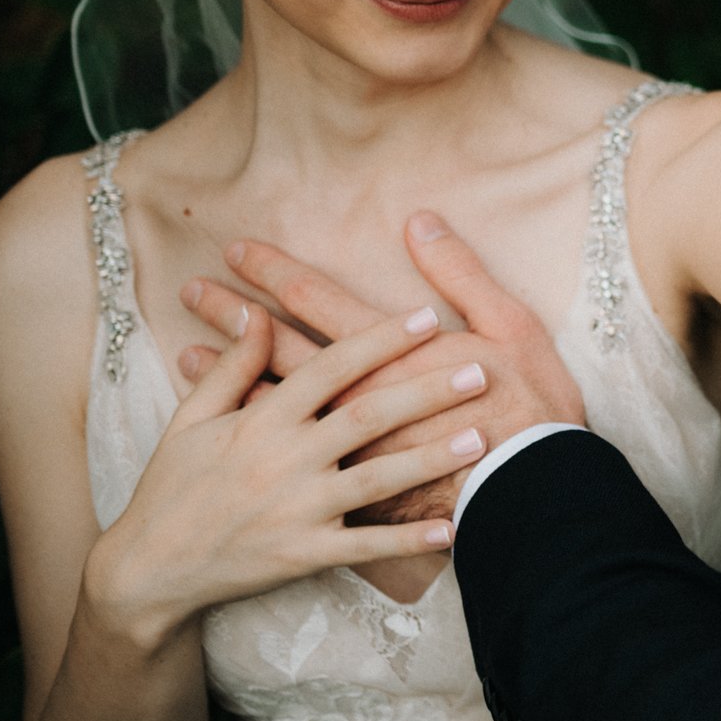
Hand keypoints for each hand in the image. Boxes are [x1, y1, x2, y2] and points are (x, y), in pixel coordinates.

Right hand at [87, 300, 488, 646]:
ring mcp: (296, 510)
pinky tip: (451, 528)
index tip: (427, 316)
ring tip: (480, 438)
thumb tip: (256, 311)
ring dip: (430, 458)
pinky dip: (408, 539)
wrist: (148, 571)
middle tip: (480, 370)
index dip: (380, 340)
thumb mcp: (192, 419)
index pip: (331, 367)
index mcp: (261, 420)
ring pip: (375, 479)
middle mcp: (283, 461)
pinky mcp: (303, 556)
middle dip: (425, 391)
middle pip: (366, 416)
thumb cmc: (173, 487)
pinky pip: (365, 547)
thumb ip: (233, 366)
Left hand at [178, 212, 585, 522]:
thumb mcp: (510, 325)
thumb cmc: (529, 410)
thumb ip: (461, 274)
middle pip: (279, 348)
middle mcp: (352, 399)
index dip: (275, 273)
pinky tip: (230, 431)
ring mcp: (346, 450)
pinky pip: (287, 459)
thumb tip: (420, 223)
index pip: (316, 301)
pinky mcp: (350, 492)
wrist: (531, 497)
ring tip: (190, 352)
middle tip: (191, 291)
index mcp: (388, 354)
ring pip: (274, 405)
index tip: (236, 250)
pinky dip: (257, 443)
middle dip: (235, 315)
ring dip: (232, 375)